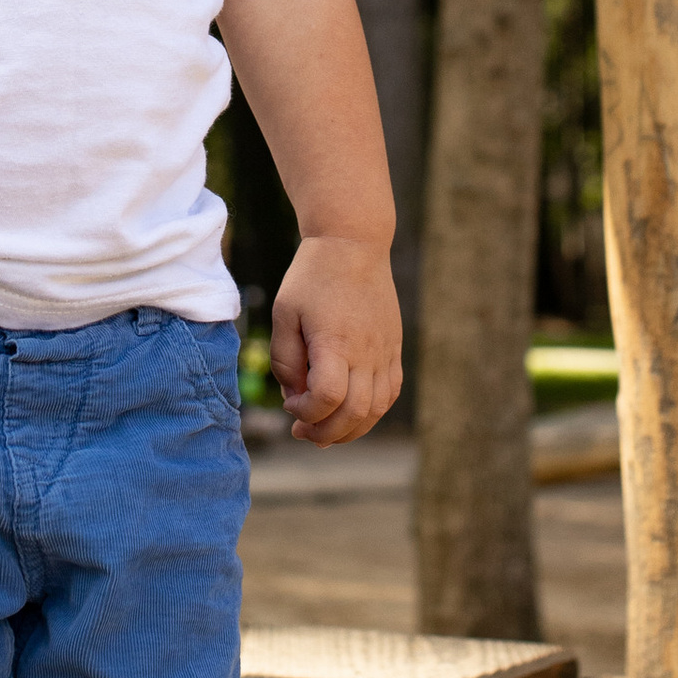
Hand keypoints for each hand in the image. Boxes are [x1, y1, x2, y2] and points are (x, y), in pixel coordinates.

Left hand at [269, 235, 402, 445]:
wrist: (354, 244)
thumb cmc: (313, 277)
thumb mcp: (284, 312)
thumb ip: (285, 359)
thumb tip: (294, 396)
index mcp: (335, 342)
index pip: (328, 397)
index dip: (306, 413)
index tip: (290, 402)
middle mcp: (366, 352)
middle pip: (354, 413)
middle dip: (324, 433)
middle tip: (301, 432)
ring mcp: (385, 352)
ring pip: (376, 410)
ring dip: (349, 430)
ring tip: (324, 430)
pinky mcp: (393, 349)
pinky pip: (390, 394)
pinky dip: (371, 413)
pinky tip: (350, 412)